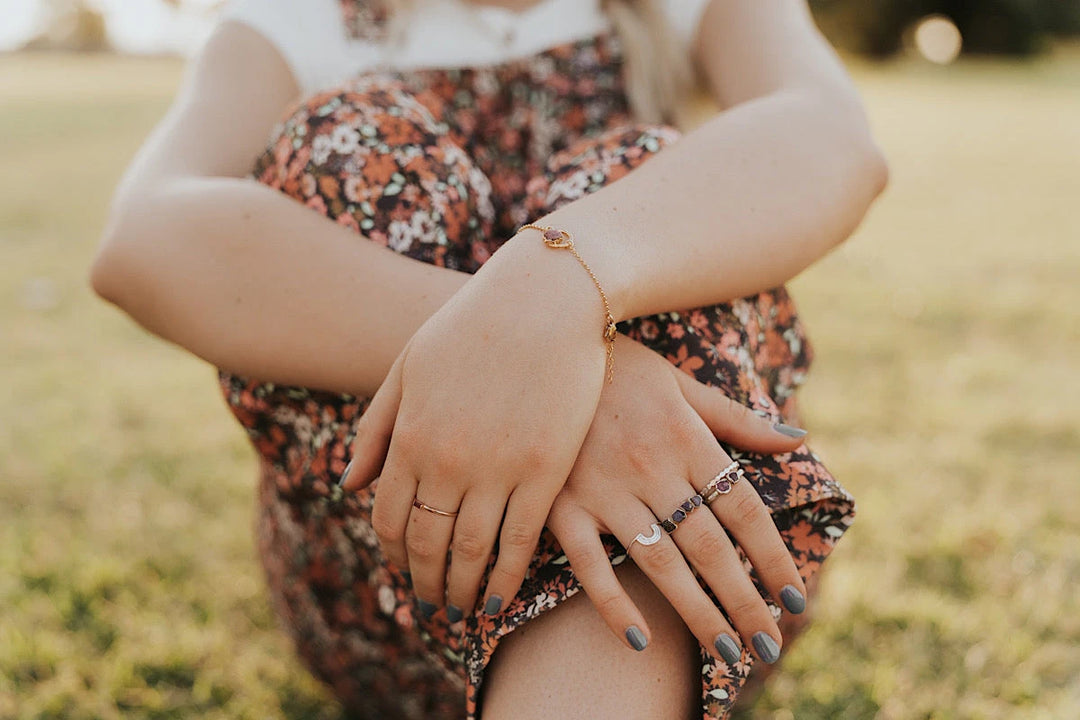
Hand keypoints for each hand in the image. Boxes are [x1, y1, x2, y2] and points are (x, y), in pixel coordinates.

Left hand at [341, 243, 609, 620]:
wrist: (546, 298)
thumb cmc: (473, 325)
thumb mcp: (408, 366)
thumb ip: (376, 428)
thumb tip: (350, 486)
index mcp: (410, 436)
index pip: (389, 517)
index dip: (393, 554)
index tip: (402, 573)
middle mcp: (447, 461)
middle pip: (425, 544)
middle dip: (423, 583)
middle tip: (430, 607)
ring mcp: (498, 468)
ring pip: (469, 552)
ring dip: (460, 591)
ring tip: (461, 613)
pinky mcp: (545, 470)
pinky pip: (520, 540)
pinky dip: (504, 579)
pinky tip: (498, 600)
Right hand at [545, 336, 808, 664]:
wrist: (537, 347)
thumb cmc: (618, 365)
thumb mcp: (682, 384)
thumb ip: (738, 419)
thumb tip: (799, 439)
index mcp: (686, 437)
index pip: (741, 508)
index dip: (772, 556)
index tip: (794, 598)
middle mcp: (650, 467)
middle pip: (708, 546)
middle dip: (743, 601)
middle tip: (769, 647)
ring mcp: (603, 489)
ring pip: (660, 563)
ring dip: (697, 614)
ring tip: (728, 654)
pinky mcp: (560, 505)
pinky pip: (589, 563)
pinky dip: (613, 602)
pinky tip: (640, 639)